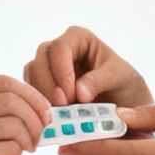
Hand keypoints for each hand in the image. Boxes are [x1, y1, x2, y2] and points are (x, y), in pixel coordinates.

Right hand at [0, 75, 53, 154]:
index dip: (30, 95)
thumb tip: (29, 106)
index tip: (42, 110)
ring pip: (15, 125)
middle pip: (13, 101)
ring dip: (29, 138)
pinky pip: (9, 150)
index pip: (3, 82)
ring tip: (26, 149)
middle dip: (35, 117)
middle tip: (39, 133)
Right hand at [24, 26, 154, 109]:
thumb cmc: (123, 83)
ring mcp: (48, 65)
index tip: (70, 95)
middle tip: (62, 107)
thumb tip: (79, 92)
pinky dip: (38, 102)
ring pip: (32, 74)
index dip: (61, 71)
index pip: (60, 48)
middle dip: (49, 85)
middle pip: (41, 59)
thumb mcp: (118, 78)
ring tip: (58, 115)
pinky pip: (31, 89)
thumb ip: (99, 81)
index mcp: (78, 37)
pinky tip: (53, 116)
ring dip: (41, 95)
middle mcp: (59, 48)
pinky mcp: (42, 84)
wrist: (122, 102)